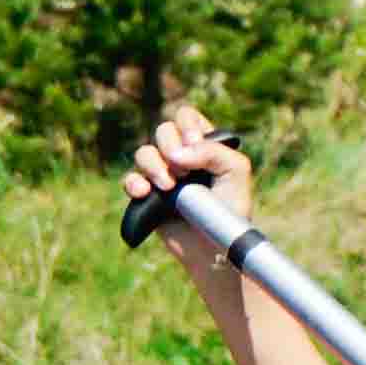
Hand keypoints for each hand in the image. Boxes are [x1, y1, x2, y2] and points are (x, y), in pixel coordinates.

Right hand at [125, 105, 250, 247]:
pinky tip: (145, 193)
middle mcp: (181, 157)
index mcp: (203, 145)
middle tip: (184, 171)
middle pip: (163, 130)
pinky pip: (129, 180)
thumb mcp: (236, 171)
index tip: (195, 143)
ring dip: (153, 164)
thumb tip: (176, 154)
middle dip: (170, 145)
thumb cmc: (231, 209)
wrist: (215, 248)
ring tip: (168, 187)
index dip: (187, 125)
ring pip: (144, 152)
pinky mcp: (147, 198)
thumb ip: (213, 151)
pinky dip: (134, 183)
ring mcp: (162, 176)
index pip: (186, 116)